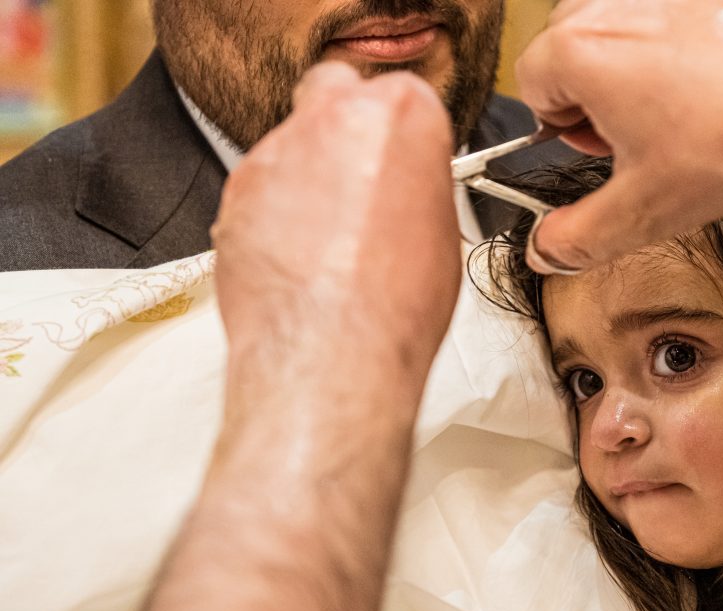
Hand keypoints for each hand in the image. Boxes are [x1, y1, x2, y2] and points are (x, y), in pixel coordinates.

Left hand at [213, 63, 460, 406]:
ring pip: (293, 145)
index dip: (403, 136)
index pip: (402, 97)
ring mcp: (275, 155)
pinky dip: (275, 212)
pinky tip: (299, 256)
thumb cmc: (392, 307)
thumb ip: (419, 186)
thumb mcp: (441, 235)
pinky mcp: (235, 193)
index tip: (404, 163)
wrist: (330, 356)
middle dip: (347, 129)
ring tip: (331, 239)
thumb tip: (407, 186)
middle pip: (336, 96)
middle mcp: (330, 121)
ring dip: (309, 177)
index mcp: (397, 116)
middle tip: (363, 179)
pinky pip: (260, 189)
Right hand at [516, 0, 722, 272]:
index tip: (607, 143)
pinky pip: (655, 10)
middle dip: (593, 91)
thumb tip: (545, 249)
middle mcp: (613, 3)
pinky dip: (668, 39)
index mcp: (581, 49)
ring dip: (628, 62)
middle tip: (644, 130)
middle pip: (567, 47)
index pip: (531, 83)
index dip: (564, 125)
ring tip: (677, 103)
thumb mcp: (641, 213)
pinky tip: (706, 75)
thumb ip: (576, 239)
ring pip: (611, 24)